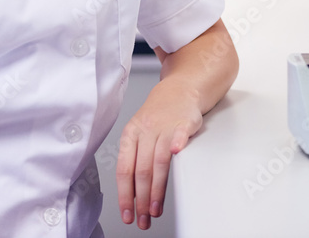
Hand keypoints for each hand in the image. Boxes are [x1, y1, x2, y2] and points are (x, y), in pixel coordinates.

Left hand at [116, 78, 202, 229]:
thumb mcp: (139, 135)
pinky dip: (178, 143)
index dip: (125, 194)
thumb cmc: (158, 116)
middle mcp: (146, 131)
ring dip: (157, 188)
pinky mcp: (184, 122)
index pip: (124, 170)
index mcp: (130, 135)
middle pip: (141, 170)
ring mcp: (165, 126)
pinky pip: (180, 133)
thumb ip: (135, 162)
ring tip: (156, 208)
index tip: (127, 213)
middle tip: (144, 218)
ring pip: (158, 160)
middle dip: (142, 199)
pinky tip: (177, 154)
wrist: (179, 89)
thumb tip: (132, 195)